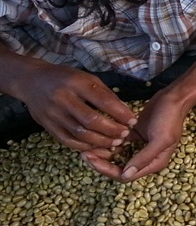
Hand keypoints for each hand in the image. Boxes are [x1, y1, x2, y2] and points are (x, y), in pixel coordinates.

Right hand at [17, 64, 135, 151]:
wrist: (31, 81)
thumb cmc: (65, 78)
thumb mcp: (87, 78)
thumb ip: (105, 94)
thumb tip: (125, 112)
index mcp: (76, 83)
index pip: (103, 101)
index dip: (120, 113)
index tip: (133, 121)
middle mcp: (63, 99)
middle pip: (91, 120)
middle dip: (112, 130)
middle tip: (125, 134)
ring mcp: (53, 114)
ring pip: (80, 134)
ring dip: (101, 141)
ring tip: (115, 142)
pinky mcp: (47, 126)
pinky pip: (68, 140)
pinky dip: (85, 146)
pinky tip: (97, 146)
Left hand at [82, 86, 194, 181]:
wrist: (173, 98)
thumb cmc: (169, 119)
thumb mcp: (160, 139)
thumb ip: (144, 158)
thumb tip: (126, 175)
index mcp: (153, 163)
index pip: (125, 176)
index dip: (107, 170)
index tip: (92, 159)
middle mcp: (144, 159)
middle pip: (118, 168)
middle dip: (100, 163)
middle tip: (84, 153)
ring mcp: (138, 148)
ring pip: (115, 157)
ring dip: (101, 153)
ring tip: (86, 146)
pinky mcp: (133, 137)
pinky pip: (117, 145)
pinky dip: (106, 143)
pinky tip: (96, 137)